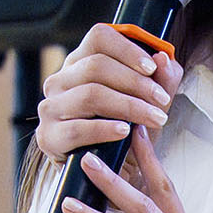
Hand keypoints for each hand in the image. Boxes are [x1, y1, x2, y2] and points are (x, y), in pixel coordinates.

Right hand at [36, 24, 183, 171]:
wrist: (108, 174)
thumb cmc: (128, 132)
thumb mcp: (150, 103)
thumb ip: (161, 80)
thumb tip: (164, 58)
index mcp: (81, 63)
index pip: (99, 37)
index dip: (127, 49)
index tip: (152, 68)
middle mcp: (60, 80)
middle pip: (96, 66)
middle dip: (135, 82)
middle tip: (161, 100)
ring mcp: (50, 108)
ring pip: (90, 94)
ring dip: (128, 106)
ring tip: (154, 118)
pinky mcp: (48, 136)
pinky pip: (78, 128)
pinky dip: (105, 129)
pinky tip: (125, 131)